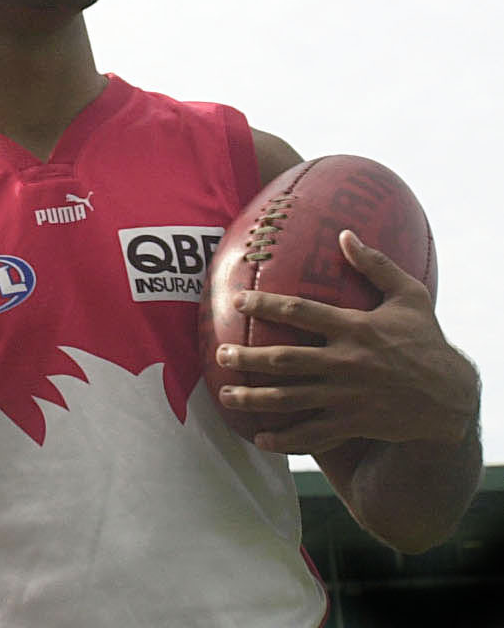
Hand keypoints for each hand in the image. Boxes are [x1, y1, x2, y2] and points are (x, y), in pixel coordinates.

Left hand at [214, 231, 479, 454]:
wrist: (452, 395)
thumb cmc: (426, 341)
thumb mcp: (411, 297)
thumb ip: (376, 265)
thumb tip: (345, 233)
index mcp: (354, 328)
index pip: (300, 312)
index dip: (265, 305)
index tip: (237, 300)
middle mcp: (346, 362)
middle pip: (286, 359)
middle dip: (248, 358)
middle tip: (221, 355)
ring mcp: (348, 396)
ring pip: (291, 399)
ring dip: (255, 399)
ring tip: (226, 396)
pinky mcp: (354, 422)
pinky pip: (313, 434)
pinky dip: (286, 439)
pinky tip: (260, 439)